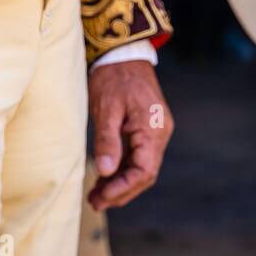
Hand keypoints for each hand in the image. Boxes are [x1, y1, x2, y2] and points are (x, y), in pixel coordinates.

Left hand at [87, 59, 173, 210]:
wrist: (123, 52)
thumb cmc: (113, 77)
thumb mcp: (106, 108)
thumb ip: (107, 141)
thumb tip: (105, 172)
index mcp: (153, 129)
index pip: (144, 171)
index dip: (123, 189)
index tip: (101, 198)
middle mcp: (160, 133)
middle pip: (145, 174)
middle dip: (121, 191)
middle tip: (95, 203)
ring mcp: (155, 131)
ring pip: (141, 167)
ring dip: (120, 183)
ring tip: (96, 196)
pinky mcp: (147, 128)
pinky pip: (138, 156)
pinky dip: (122, 169)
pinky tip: (104, 177)